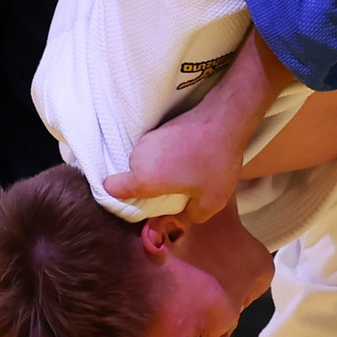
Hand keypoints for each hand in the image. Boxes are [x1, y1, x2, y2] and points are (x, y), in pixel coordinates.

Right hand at [106, 112, 249, 222]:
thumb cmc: (216, 162)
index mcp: (144, 178)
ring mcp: (148, 139)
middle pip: (130, 176)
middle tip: (171, 190)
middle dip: (145, 185)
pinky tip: (185, 158)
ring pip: (143, 162)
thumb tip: (183, 216)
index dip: (118, 198)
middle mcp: (139, 157)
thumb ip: (192, 216)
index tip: (137, 203)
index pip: (111, 189)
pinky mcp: (159, 127)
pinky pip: (153, 150)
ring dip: (156, 169)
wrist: (224, 119)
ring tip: (181, 172)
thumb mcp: (211, 201)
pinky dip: (164, 156)